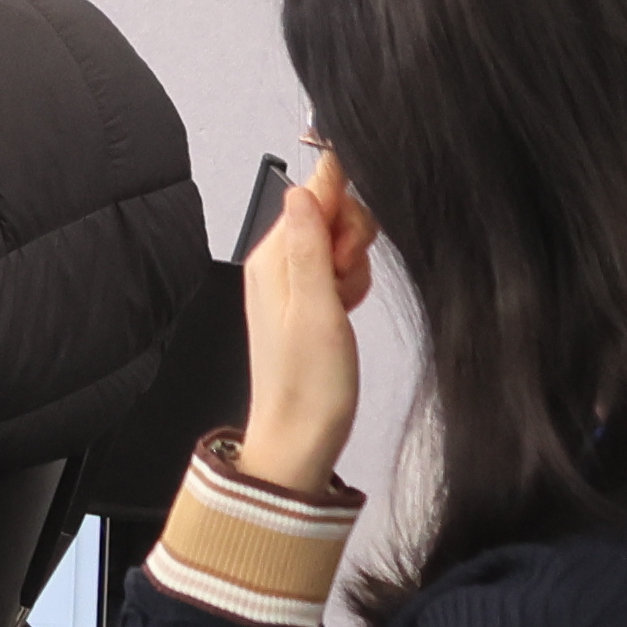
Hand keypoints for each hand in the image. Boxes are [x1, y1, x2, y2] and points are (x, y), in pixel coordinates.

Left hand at [236, 150, 378, 493]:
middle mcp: (276, 264)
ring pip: (339, 241)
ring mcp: (291, 282)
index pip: (312, 192)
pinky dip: (351, 285)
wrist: (300, 438)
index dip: (344, 210)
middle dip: (352, 241)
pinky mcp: (306, 300)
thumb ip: (310, 245)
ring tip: (344, 305)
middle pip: (329, 213)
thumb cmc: (308, 386)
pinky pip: (338, 268)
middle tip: (345, 283)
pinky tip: (346, 311)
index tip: (349, 247)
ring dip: (354, 267)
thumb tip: (303, 188)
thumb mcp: (315, 309)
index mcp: (271, 258)